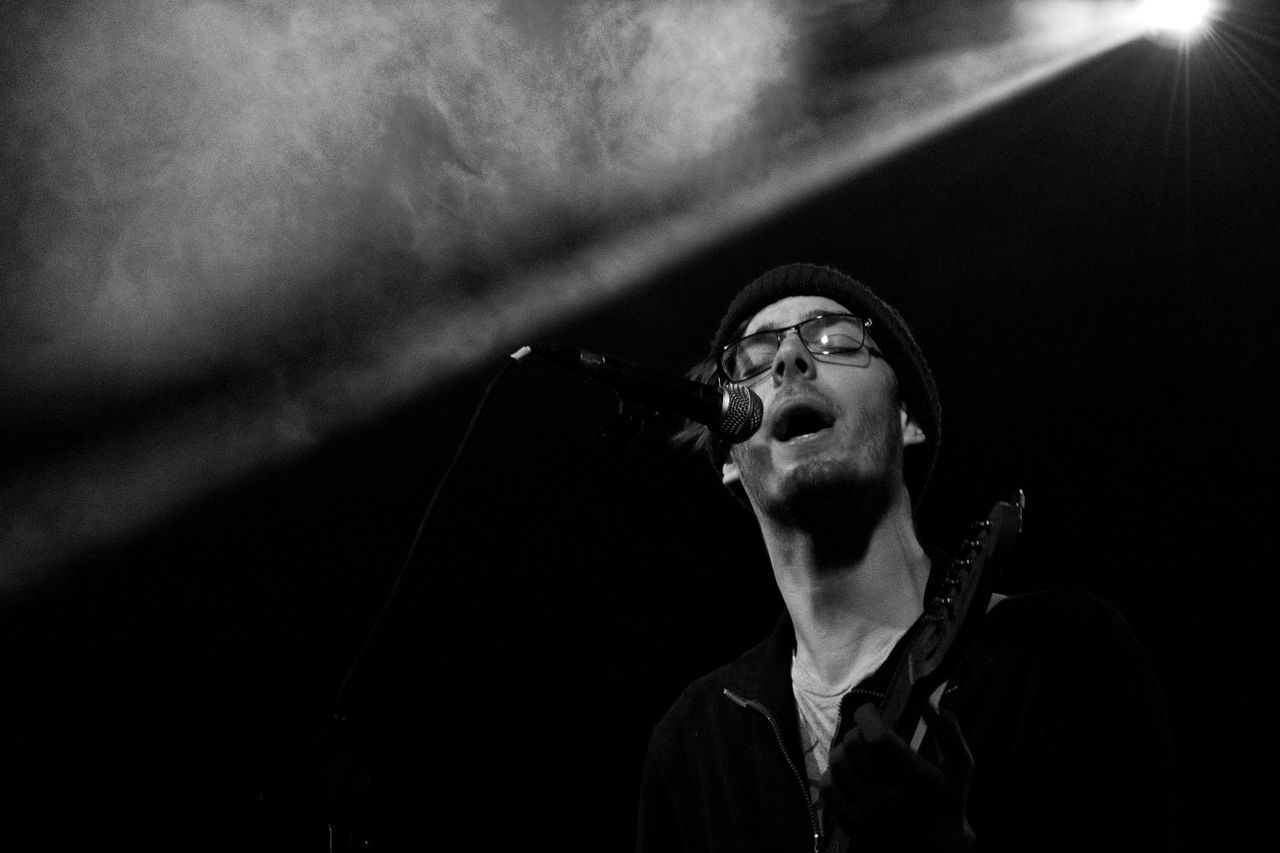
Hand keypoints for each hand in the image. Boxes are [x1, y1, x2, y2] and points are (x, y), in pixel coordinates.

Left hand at [819, 702, 975, 851]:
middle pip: (854, 745)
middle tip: (867, 731)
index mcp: (914, 779)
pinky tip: (848, 770)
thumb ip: (949, 734)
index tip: (871, 709)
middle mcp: (887, 796)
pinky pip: (828, 786)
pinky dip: (834, 772)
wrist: (936, 848)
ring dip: (844, 748)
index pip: (877, 737)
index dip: (868, 715)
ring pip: (837, 762)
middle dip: (858, 730)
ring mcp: (866, 812)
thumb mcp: (960, 768)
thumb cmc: (949, 803)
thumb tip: (930, 704)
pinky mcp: (852, 823)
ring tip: (857, 749)